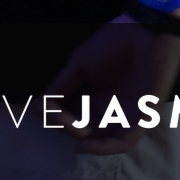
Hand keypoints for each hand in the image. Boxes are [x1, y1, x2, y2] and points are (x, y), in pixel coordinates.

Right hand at [47, 19, 179, 154]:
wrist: (144, 32)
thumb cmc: (114, 43)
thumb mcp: (79, 66)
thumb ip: (59, 88)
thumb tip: (34, 109)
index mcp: (94, 97)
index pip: (70, 115)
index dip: (53, 116)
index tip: (36, 110)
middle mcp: (108, 109)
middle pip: (80, 128)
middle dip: (64, 125)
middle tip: (54, 114)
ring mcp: (125, 116)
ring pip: (97, 139)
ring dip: (79, 135)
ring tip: (69, 124)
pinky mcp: (141, 119)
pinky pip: (121, 143)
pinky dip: (101, 148)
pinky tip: (81, 144)